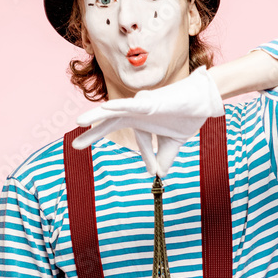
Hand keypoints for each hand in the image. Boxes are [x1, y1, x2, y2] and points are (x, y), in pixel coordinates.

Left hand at [71, 66, 224, 176]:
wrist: (203, 101)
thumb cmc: (186, 115)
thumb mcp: (173, 143)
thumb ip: (164, 158)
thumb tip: (160, 176)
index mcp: (143, 123)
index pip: (139, 143)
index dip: (147, 158)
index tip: (154, 170)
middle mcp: (137, 113)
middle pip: (110, 124)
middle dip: (93, 134)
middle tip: (74, 146)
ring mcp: (141, 106)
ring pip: (114, 111)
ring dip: (95, 115)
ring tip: (78, 121)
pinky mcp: (149, 102)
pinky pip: (131, 104)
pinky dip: (118, 106)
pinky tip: (105, 108)